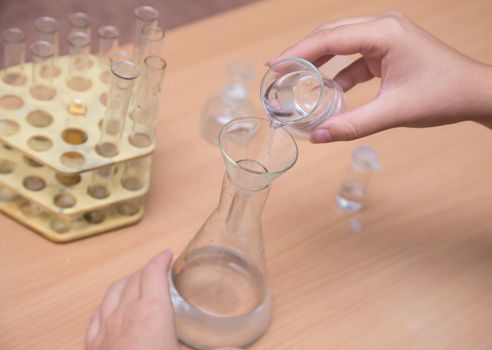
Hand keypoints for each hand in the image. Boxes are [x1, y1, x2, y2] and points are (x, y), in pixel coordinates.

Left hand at [86, 250, 240, 349]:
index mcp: (152, 312)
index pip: (153, 273)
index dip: (160, 260)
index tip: (167, 255)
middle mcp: (127, 312)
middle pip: (134, 279)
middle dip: (146, 270)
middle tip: (158, 271)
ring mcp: (106, 328)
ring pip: (113, 292)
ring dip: (126, 282)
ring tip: (135, 282)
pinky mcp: (93, 344)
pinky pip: (97, 314)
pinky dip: (106, 304)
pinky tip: (109, 308)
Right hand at [268, 12, 491, 142]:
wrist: (476, 93)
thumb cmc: (443, 95)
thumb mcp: (393, 112)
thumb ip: (352, 124)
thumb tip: (317, 137)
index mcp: (385, 33)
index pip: (330, 38)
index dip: (298, 52)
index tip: (274, 66)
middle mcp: (383, 27)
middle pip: (331, 34)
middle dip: (303, 52)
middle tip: (278, 70)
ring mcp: (386, 37)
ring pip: (341, 43)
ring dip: (319, 60)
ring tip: (295, 78)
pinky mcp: (388, 50)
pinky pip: (355, 57)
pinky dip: (339, 72)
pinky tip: (327, 88)